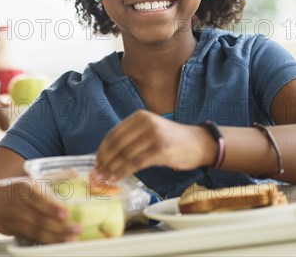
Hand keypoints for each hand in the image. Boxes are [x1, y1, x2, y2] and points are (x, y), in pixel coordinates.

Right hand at [0, 177, 80, 243]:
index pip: (37, 197)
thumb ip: (54, 177)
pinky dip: (46, 241)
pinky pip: (31, 238)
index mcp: (21, 187)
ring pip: (36, 231)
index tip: (65, 212)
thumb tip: (76, 172)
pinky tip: (58, 242)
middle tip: (76, 228)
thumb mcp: (28, 180)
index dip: (50, 206)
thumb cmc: (12, 190)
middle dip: (59, 225)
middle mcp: (16, 204)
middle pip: (39, 218)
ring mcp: (14, 220)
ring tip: (72, 238)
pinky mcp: (13, 232)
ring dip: (56, 236)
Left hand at [91, 110, 213, 180]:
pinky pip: (136, 163)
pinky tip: (117, 178)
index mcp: (140, 117)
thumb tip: (107, 156)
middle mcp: (145, 123)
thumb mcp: (150, 130)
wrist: (199, 143)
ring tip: (105, 178)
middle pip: (117, 144)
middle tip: (97, 174)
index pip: (114, 134)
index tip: (96, 162)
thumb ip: (132, 138)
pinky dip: (123, 171)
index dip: (102, 150)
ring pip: (125, 154)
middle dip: (104, 161)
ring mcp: (153, 135)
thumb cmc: (173, 140)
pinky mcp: (161, 150)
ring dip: (112, 168)